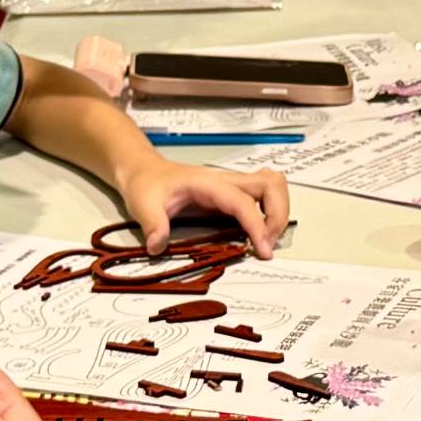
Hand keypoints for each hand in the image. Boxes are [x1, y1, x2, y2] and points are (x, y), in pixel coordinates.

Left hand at [114, 158, 290, 257]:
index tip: (263, 250)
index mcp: (208, 182)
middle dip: (278, 215)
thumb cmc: (145, 183)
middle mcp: (226, 181)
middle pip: (271, 185)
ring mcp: (231, 187)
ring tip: (266, 239)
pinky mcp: (231, 196)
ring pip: (272, 187)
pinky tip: (258, 234)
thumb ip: (153, 224)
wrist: (142, 171)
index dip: (258, 225)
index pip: (244, 202)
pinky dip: (270, 214)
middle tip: (267, 244)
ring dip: (278, 213)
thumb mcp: (143, 203)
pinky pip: (262, 198)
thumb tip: (158, 246)